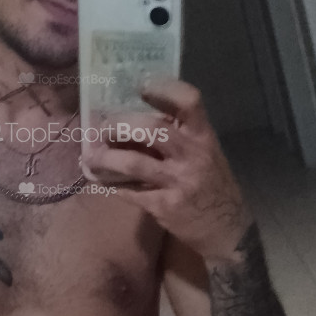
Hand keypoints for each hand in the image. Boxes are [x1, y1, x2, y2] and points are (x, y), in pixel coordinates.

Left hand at [84, 77, 251, 262]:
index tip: (140, 86)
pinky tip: (98, 180)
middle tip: (102, 128)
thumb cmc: (210, 183)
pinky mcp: (165, 206)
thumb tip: (132, 119)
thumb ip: (178, 136)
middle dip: (119, 125)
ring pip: (133, 162)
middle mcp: (193, 155)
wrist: (225, 229)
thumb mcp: (205, 153)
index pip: (189, 102)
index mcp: (204, 136)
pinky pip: (129, 191)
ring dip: (105, 158)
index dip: (164, 89)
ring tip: (89, 157)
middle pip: (152, 129)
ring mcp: (179, 181)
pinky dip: (109, 185)